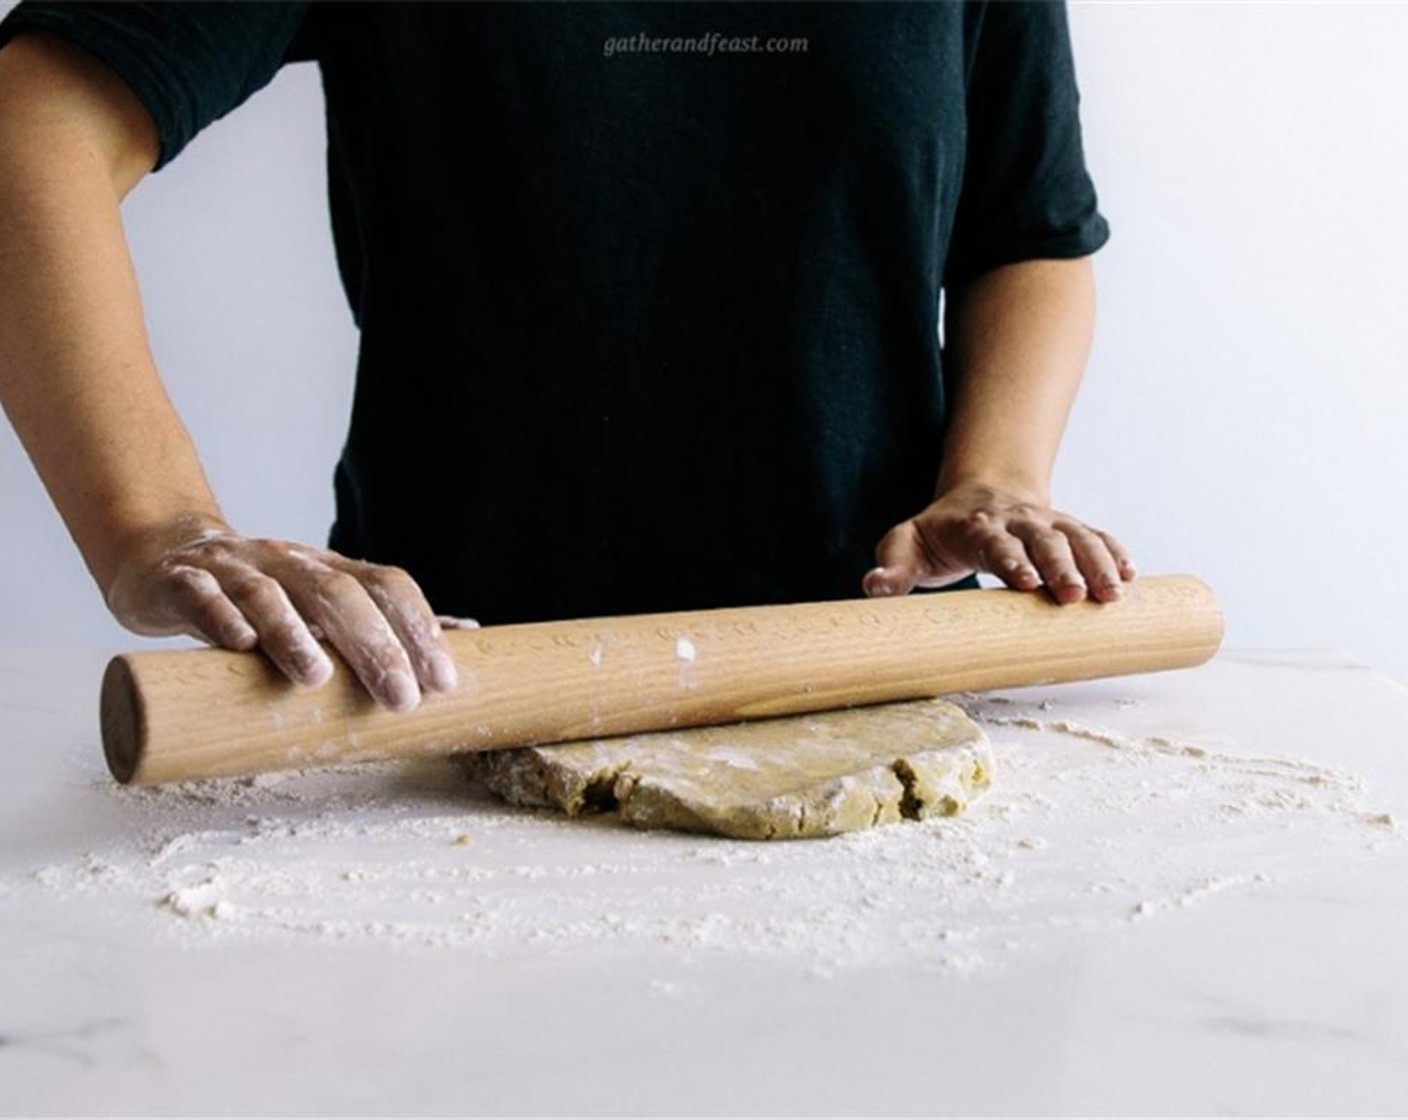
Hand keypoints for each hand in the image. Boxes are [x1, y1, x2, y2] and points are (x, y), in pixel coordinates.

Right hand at [105, 513, 458, 709]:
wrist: (166, 558)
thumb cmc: (262, 596)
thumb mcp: (323, 605)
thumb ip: (384, 622)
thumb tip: (466, 635)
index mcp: (329, 571)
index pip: (387, 586)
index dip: (418, 628)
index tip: (443, 682)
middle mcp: (288, 563)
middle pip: (338, 594)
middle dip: (374, 645)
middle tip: (400, 698)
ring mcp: (233, 569)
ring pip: (267, 593)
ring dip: (294, 632)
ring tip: (316, 676)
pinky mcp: (180, 582)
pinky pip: (200, 594)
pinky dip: (220, 616)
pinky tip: (238, 643)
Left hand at [862, 482, 1135, 604]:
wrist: (978, 495)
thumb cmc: (939, 532)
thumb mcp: (905, 543)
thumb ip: (891, 565)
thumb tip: (873, 587)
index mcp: (975, 526)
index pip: (995, 542)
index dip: (1012, 560)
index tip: (1027, 583)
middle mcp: (1016, 521)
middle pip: (1044, 539)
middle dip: (1062, 565)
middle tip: (1077, 596)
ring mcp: (1047, 523)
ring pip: (1077, 536)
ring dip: (1097, 563)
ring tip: (1114, 595)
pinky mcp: (1068, 529)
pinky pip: (1096, 537)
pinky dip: (1115, 553)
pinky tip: (1131, 576)